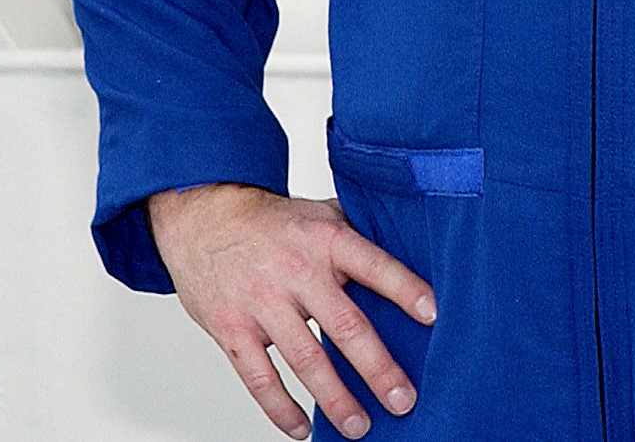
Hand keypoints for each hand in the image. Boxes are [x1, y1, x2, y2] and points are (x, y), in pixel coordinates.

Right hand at [146, 182, 436, 438]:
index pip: (373, 265)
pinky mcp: (231, 329)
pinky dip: (281, 408)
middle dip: (378, 368)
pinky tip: (302, 428)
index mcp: (325, 239)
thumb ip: (358, 237)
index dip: (405, 289)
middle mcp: (295, 271)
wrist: (201, 214)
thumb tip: (411, 252)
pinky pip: (258, 377)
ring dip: (336, 398)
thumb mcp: (318, 214)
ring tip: (360, 426)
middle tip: (403, 400)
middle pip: (345, 325)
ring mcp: (261, 302)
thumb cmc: (271, 221)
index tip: (433, 315)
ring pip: (305, 359)